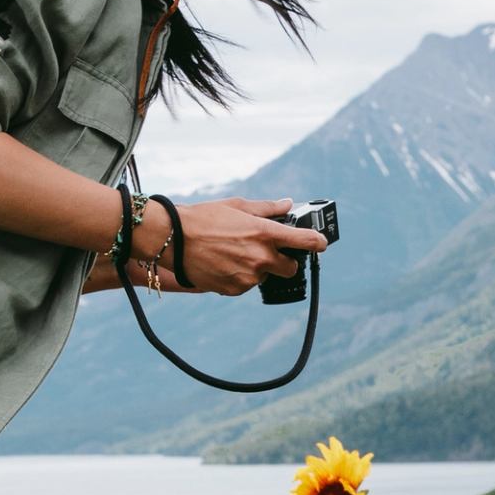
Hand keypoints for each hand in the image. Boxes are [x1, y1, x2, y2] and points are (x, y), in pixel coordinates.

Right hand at [172, 197, 325, 297]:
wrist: (173, 240)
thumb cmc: (203, 218)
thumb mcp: (238, 205)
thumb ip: (267, 208)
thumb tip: (288, 204)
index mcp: (265, 233)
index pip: (306, 242)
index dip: (317, 242)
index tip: (321, 243)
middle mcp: (261, 258)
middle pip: (290, 268)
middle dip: (284, 261)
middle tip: (268, 251)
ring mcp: (248, 277)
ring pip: (265, 277)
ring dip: (258, 269)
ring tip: (234, 253)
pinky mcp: (235, 290)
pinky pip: (247, 285)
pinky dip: (241, 277)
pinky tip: (225, 264)